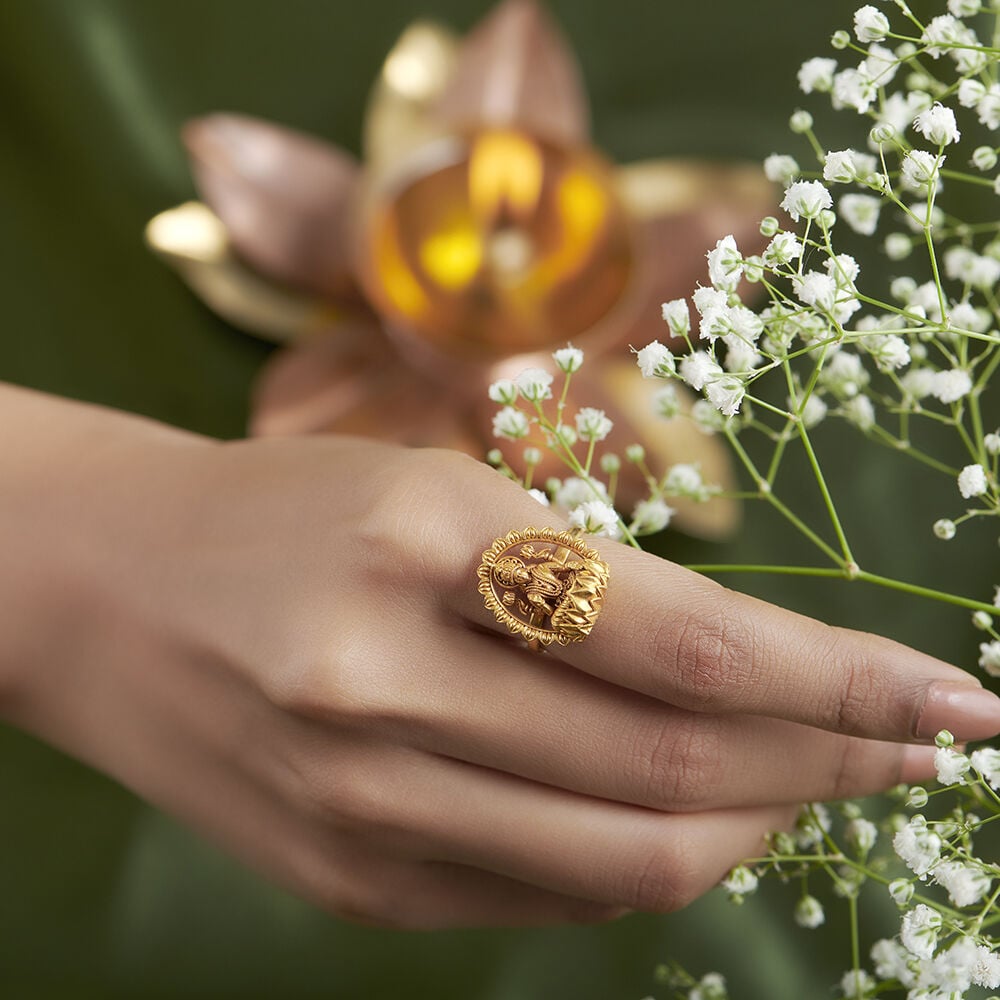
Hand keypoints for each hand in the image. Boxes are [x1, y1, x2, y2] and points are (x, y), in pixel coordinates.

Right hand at [3, 387, 997, 929]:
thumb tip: (751, 686)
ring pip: (629, 855)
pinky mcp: (344, 878)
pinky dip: (646, 860)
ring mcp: (359, 801)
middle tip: (921, 748)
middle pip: (678, 765)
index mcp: (422, 538)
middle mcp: (385, 683)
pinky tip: (690, 818)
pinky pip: (546, 894)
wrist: (108, 588)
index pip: (689, 642)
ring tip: (819, 783)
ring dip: (756, 823)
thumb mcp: (438, 492)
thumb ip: (579, 594)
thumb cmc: (290, 511)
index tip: (953, 700)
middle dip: (835, 763)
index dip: (846, 680)